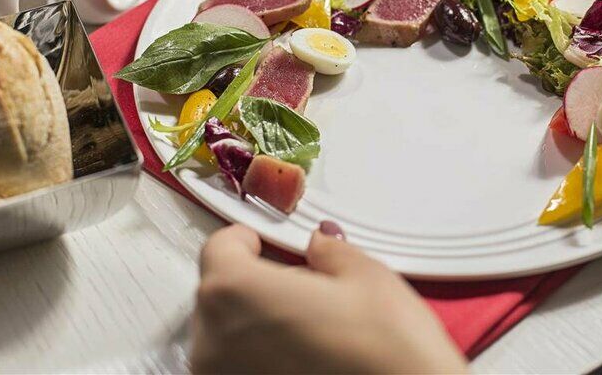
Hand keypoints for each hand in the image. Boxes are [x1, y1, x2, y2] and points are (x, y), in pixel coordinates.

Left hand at [191, 222, 466, 374]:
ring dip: (258, 324)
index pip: (219, 247)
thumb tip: (320, 245)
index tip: (266, 242)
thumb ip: (328, 251)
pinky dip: (262, 359)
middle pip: (221, 293)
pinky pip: (238, 368)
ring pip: (229, 335)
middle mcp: (213, 343)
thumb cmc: (387, 356)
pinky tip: (305, 358)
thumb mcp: (367, 277)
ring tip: (312, 328)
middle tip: (304, 285)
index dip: (248, 239)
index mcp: (236, 292)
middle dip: (257, 282)